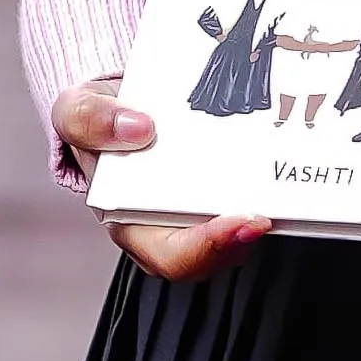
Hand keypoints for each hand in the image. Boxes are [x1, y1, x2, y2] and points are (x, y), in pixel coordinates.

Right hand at [54, 78, 268, 284]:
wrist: (116, 103)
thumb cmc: (96, 118)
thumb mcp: (76, 109)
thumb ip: (91, 118)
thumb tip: (138, 129)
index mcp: (128, 220)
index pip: (170, 255)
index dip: (206, 247)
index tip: (240, 222)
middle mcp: (167, 227)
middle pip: (211, 256)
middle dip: (241, 241)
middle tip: (267, 215)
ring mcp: (197, 214)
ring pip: (236, 236)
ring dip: (260, 221)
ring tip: (285, 194)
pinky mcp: (220, 194)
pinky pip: (246, 204)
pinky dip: (265, 194)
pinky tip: (282, 168)